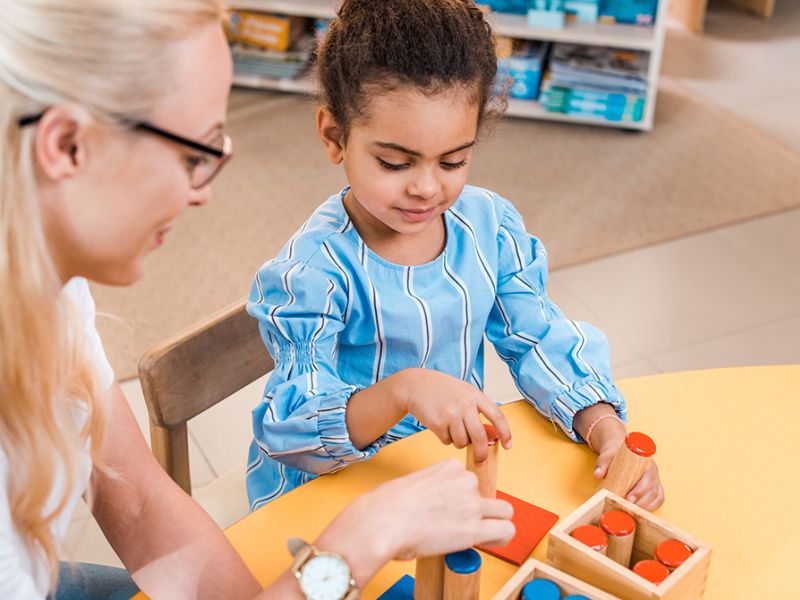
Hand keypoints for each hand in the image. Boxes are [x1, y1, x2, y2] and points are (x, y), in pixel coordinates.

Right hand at [314, 459, 514, 584]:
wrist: (383, 521)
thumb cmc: (386, 506)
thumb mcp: (410, 484)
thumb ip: (428, 489)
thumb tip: (429, 508)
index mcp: (448, 467)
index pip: (467, 479)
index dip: (462, 497)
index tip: (451, 509)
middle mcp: (464, 481)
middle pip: (486, 493)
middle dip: (480, 508)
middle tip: (464, 523)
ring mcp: (472, 504)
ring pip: (504, 510)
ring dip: (496, 521)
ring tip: (484, 534)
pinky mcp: (475, 529)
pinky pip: (506, 529)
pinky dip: (502, 537)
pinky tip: (491, 542)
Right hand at [397, 368, 511, 462]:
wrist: (414, 385)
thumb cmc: (441, 390)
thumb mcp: (463, 392)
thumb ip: (477, 408)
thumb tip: (490, 435)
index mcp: (475, 395)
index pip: (497, 416)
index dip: (505, 433)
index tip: (508, 445)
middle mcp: (465, 404)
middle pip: (480, 437)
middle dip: (481, 453)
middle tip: (480, 461)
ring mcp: (452, 413)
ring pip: (462, 442)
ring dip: (458, 441)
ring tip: (450, 427)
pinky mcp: (438, 422)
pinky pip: (447, 441)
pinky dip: (445, 438)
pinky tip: (439, 425)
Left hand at [592, 425, 664, 510]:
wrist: (618, 449)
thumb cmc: (615, 453)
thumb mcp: (607, 456)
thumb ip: (601, 464)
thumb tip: (597, 475)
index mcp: (645, 463)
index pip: (647, 478)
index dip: (640, 490)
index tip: (629, 498)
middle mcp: (653, 472)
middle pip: (653, 490)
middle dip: (642, 501)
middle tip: (628, 508)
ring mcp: (655, 480)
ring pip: (657, 496)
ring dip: (646, 507)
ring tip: (632, 512)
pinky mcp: (654, 487)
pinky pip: (658, 499)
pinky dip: (651, 507)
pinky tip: (640, 512)